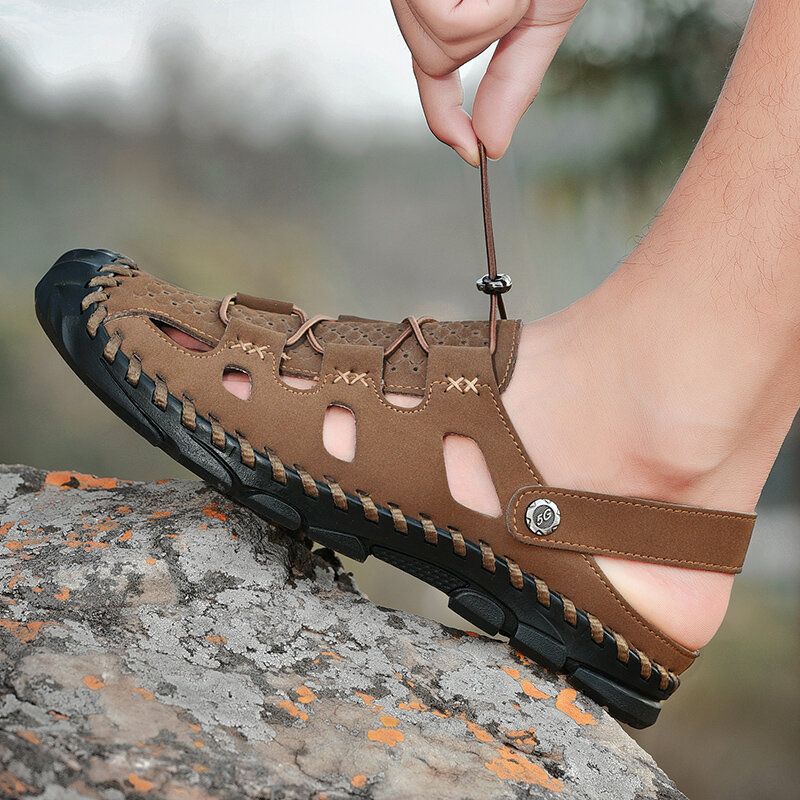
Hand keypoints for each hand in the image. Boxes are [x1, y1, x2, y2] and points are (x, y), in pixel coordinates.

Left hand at [391, 0, 585, 163]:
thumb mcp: (540, 19)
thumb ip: (514, 82)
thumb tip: (494, 144)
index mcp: (448, 3)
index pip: (431, 72)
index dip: (443, 115)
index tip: (469, 150)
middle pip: (432, 61)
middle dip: (483, 38)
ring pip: (439, 49)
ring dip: (493, 18)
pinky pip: (451, 29)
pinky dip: (491, 9)